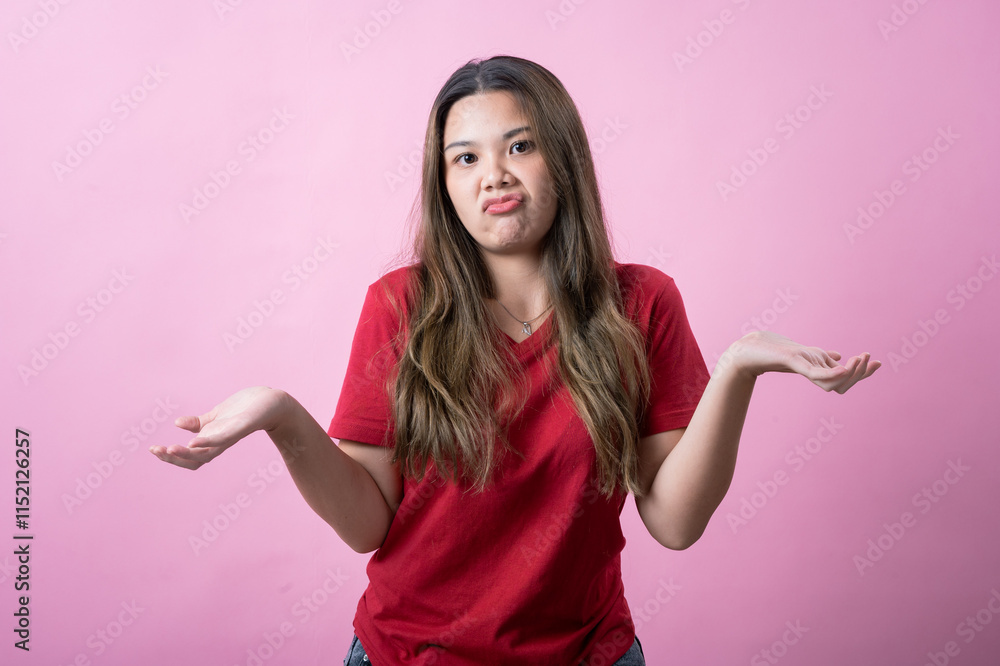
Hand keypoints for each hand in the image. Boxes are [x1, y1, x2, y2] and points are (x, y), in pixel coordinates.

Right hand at [149, 386, 287, 469]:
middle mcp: (222, 442)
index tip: (154, 450)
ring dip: (187, 453)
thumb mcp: (217, 416)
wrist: (273, 402)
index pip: (190, 457)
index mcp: (214, 441)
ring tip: (170, 449)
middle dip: (173, 458)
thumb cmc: (246, 410)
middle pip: (195, 460)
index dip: (172, 457)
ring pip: (207, 453)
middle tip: (156, 450)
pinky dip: (208, 441)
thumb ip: (200, 423)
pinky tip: (194, 441)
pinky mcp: (243, 426)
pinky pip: (225, 438)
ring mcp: (232, 436)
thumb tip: (177, 423)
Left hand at [722, 331, 879, 393]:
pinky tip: (843, 369)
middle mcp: (811, 372)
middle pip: (843, 382)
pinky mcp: (792, 362)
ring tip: (861, 358)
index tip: (879, 363)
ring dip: (850, 371)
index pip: (844, 378)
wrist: (746, 351)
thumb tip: (837, 355)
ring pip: (832, 380)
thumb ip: (821, 356)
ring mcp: (803, 368)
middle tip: (870, 359)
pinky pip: (816, 373)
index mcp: (816, 370)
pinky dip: (831, 374)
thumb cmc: (773, 351)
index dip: (862, 373)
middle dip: (860, 373)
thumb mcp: (803, 351)